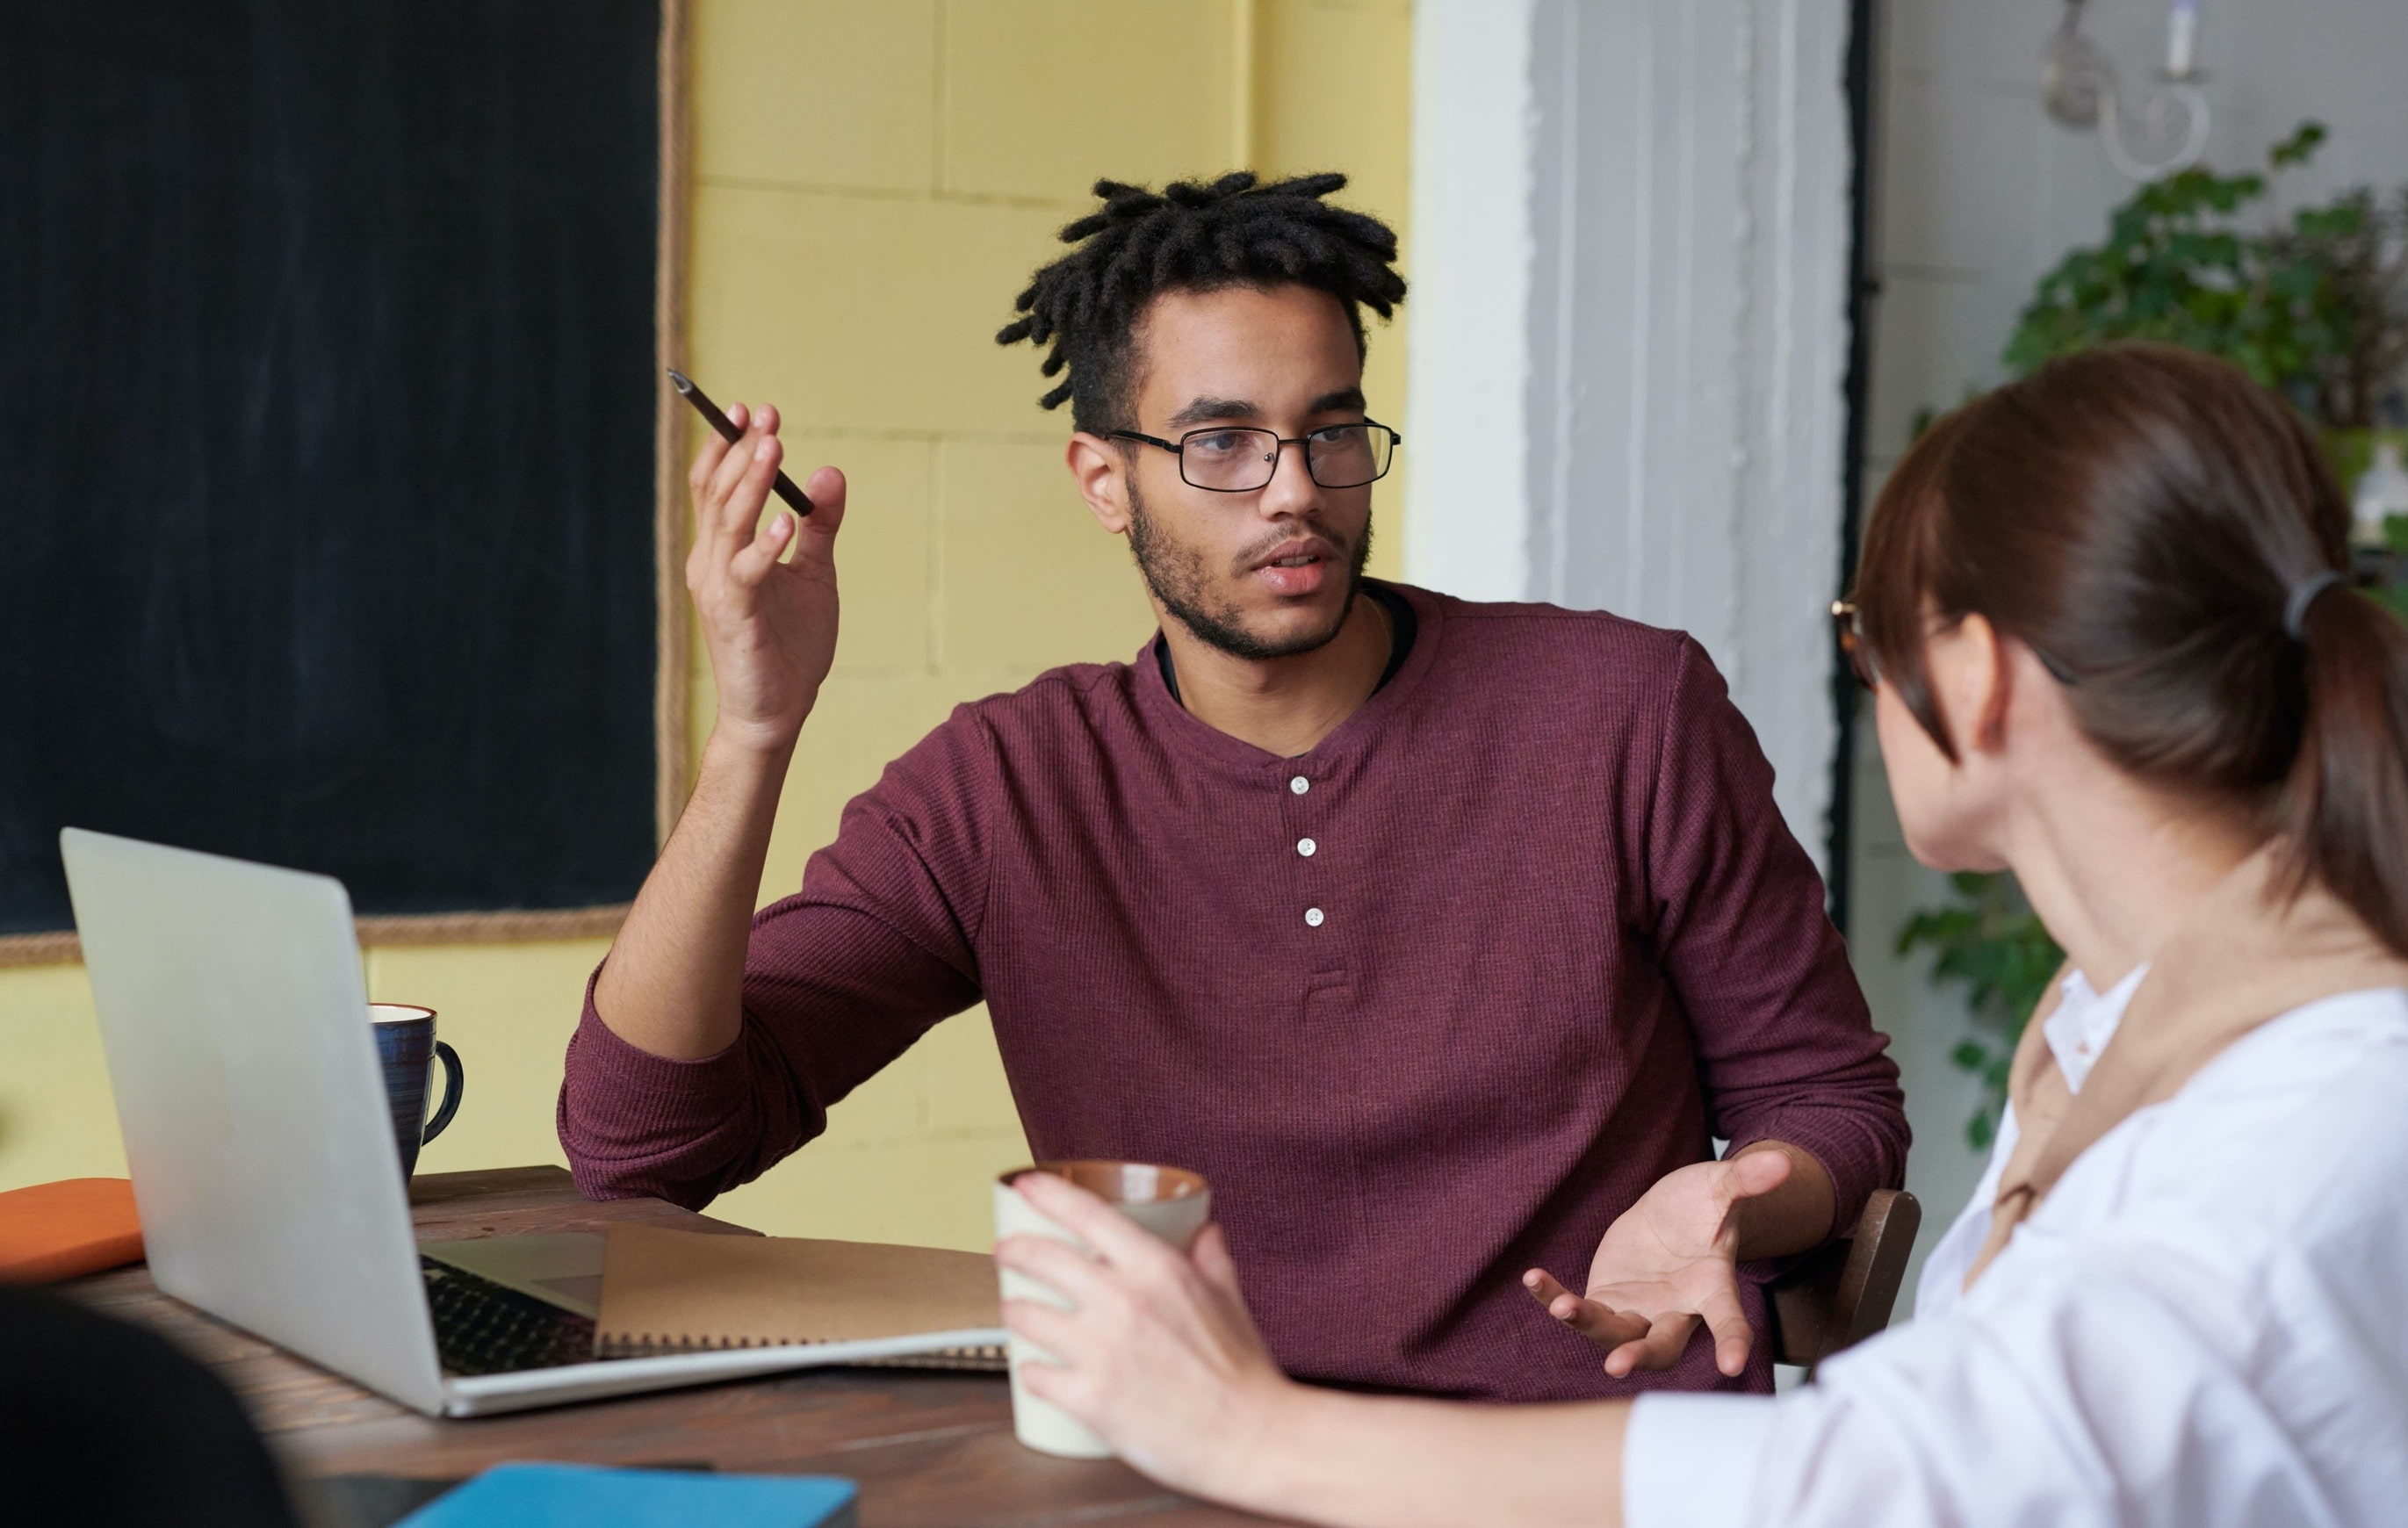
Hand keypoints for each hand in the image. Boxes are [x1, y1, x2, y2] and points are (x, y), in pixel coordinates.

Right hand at [684, 401, 846, 754]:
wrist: (777, 711)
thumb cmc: (789, 644)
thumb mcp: (814, 574)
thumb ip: (821, 525)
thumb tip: (830, 472)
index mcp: (722, 550)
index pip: (715, 487)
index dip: (728, 446)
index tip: (754, 410)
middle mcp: (710, 563)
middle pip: (718, 494)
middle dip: (739, 450)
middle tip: (765, 416)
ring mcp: (719, 589)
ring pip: (727, 523)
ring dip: (750, 483)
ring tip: (772, 447)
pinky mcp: (736, 617)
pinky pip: (746, 573)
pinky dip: (764, 545)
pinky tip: (786, 522)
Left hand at [996, 1173, 1294, 1498]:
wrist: (1250, 1439)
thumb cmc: (1244, 1373)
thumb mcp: (1229, 1298)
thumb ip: (1211, 1259)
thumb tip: (1205, 1232)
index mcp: (1157, 1268)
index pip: (1086, 1212)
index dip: (1047, 1193)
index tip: (1026, 1185)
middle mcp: (1123, 1301)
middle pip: (1041, 1257)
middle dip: (1014, 1250)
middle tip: (1006, 1252)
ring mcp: (1101, 1350)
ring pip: (1026, 1314)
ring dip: (1014, 1311)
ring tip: (1015, 1312)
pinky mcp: (1089, 1398)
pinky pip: (1035, 1374)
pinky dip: (1030, 1371)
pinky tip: (1035, 1370)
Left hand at [1521, 1149, 1794, 1378]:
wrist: (1672, 1215)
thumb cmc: (1703, 1205)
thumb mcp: (1721, 1187)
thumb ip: (1746, 1179)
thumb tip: (1782, 1161)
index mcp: (1711, 1288)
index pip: (1727, 1319)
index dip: (1732, 1342)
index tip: (1731, 1367)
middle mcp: (1675, 1310)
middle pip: (1661, 1345)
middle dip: (1640, 1356)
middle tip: (1617, 1365)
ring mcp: (1638, 1311)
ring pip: (1614, 1333)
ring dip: (1587, 1324)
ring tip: (1563, 1306)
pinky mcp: (1606, 1301)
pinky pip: (1578, 1308)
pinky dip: (1554, 1297)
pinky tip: (1533, 1278)